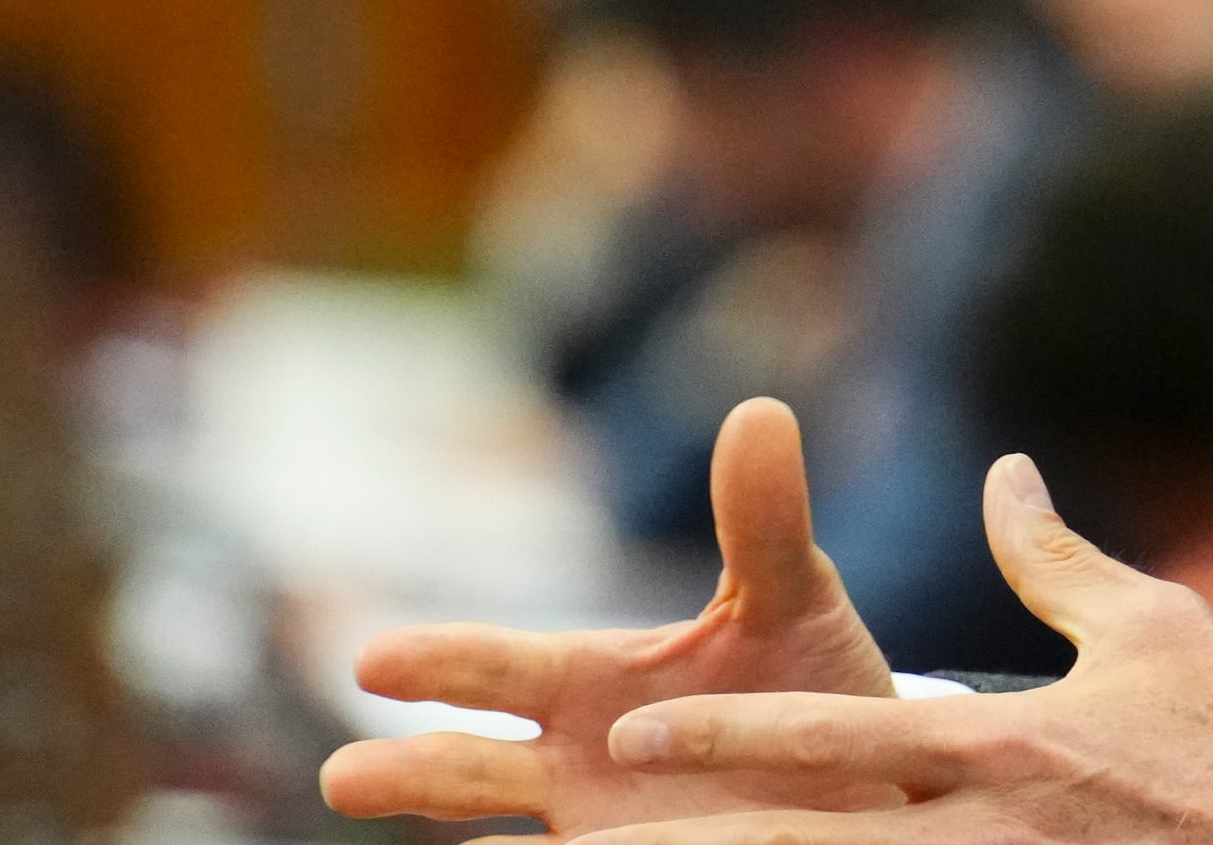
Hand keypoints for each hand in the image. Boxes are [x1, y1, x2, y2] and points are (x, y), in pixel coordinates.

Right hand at [320, 397, 903, 831]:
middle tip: (343, 780)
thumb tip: (760, 411)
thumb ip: (762, 522)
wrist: (869, 775)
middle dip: (415, 772)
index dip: (445, 666)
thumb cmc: (809, 679)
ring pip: (511, 841)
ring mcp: (601, 829)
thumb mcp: (793, 599)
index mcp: (593, 681)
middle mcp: (575, 761)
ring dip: (458, 838)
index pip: (500, 670)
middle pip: (474, 768)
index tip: (374, 661)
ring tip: (392, 823)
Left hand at [585, 452, 1212, 844]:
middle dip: (703, 843)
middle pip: (815, 844)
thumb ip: (1054, 559)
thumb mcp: (1151, 627)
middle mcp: (984, 830)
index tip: (635, 734)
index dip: (729, 740)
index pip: (837, 739)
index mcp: (1001, 745)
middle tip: (599, 840)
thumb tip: (1003, 475)